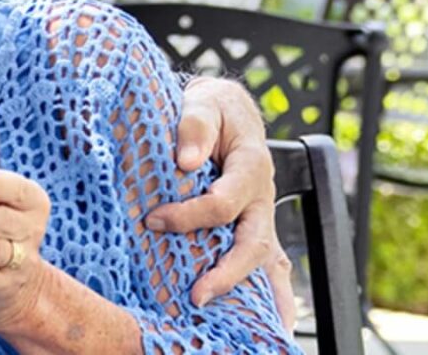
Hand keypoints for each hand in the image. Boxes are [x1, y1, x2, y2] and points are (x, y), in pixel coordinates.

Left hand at [145, 76, 290, 319]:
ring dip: (248, 289)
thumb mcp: (204, 102)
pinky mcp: (252, 227)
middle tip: (197, 294)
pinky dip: (272, 294)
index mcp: (252, 165)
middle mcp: (261, 197)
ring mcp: (260, 216)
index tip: (155, 220)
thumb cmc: (211, 107)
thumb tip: (186, 159)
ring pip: (264, 259)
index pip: (224, 202)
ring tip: (241, 324)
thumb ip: (196, 124)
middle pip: (253, 242)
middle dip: (227, 272)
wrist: (223, 109)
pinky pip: (267, 264)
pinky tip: (270, 322)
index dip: (190, 216)